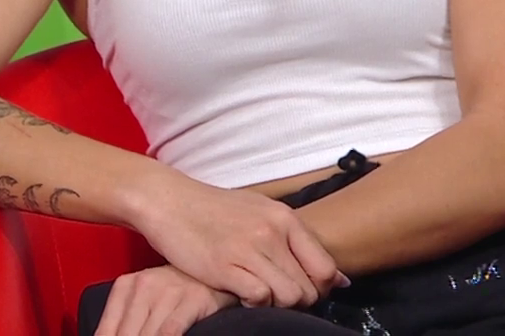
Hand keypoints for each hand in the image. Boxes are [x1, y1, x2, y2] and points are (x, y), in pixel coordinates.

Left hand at [96, 265, 236, 335]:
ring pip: (148, 334)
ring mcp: (168, 291)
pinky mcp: (192, 299)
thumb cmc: (174, 289)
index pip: (106, 330)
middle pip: (125, 334)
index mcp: (125, 286)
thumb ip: (125, 322)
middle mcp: (143, 286)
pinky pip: (172, 329)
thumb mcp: (143, 299)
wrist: (211, 267)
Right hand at [131, 179, 341, 308]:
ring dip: (276, 304)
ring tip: (257, 293)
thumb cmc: (212, 209)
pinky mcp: (224, 266)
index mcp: (284, 217)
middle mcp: (271, 232)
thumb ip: (297, 241)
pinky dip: (253, 303)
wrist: (165, 200)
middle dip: (297, 301)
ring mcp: (248, 249)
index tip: (300, 288)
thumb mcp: (259, 212)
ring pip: (289, 297)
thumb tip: (339, 279)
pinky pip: (259, 298)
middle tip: (275, 295)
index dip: (319, 289)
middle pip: (310, 289)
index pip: (326, 268)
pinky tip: (238, 292)